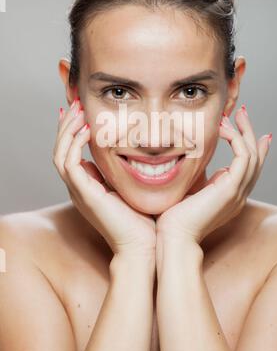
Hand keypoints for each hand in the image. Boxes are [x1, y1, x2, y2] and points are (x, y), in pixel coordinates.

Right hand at [53, 98, 155, 256]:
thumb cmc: (143, 220)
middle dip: (67, 125)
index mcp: (87, 187)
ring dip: (67, 130)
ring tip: (78, 110)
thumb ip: (124, 172)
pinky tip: (87, 130)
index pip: (71, 153)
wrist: (144, 246)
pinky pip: (70, 163)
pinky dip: (75, 144)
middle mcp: (79, 188)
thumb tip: (132, 153)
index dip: (72, 132)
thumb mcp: (131, 188)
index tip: (81, 112)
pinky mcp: (84, 194)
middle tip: (76, 103)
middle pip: (60, 150)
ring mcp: (79, 192)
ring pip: (60, 154)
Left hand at [155, 105, 271, 244]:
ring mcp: (237, 192)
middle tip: (242, 112)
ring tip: (236, 113)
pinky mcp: (230, 189)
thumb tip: (194, 163)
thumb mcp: (190, 192)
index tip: (242, 127)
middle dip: (250, 132)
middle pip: (255, 158)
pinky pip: (242, 156)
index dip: (249, 145)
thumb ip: (198, 179)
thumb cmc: (175, 218)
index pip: (247, 167)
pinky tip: (223, 128)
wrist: (174, 238)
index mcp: (230, 195)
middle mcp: (238, 194)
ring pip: (252, 154)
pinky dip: (235, 139)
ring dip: (244, 131)